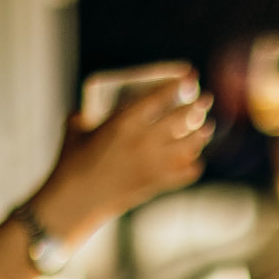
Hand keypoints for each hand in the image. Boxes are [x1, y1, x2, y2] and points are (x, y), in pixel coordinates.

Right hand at [36, 76, 209, 238]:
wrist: (75, 200)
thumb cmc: (70, 161)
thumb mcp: (75, 129)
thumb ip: (86, 114)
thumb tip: (88, 109)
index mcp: (124, 121)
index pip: (159, 97)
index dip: (178, 85)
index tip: (190, 78)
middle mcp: (144, 140)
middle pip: (182, 118)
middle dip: (198, 107)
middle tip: (206, 100)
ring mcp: (153, 163)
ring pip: (190, 145)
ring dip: (200, 135)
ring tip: (207, 128)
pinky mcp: (157, 183)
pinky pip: (187, 172)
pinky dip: (193, 166)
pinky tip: (195, 161)